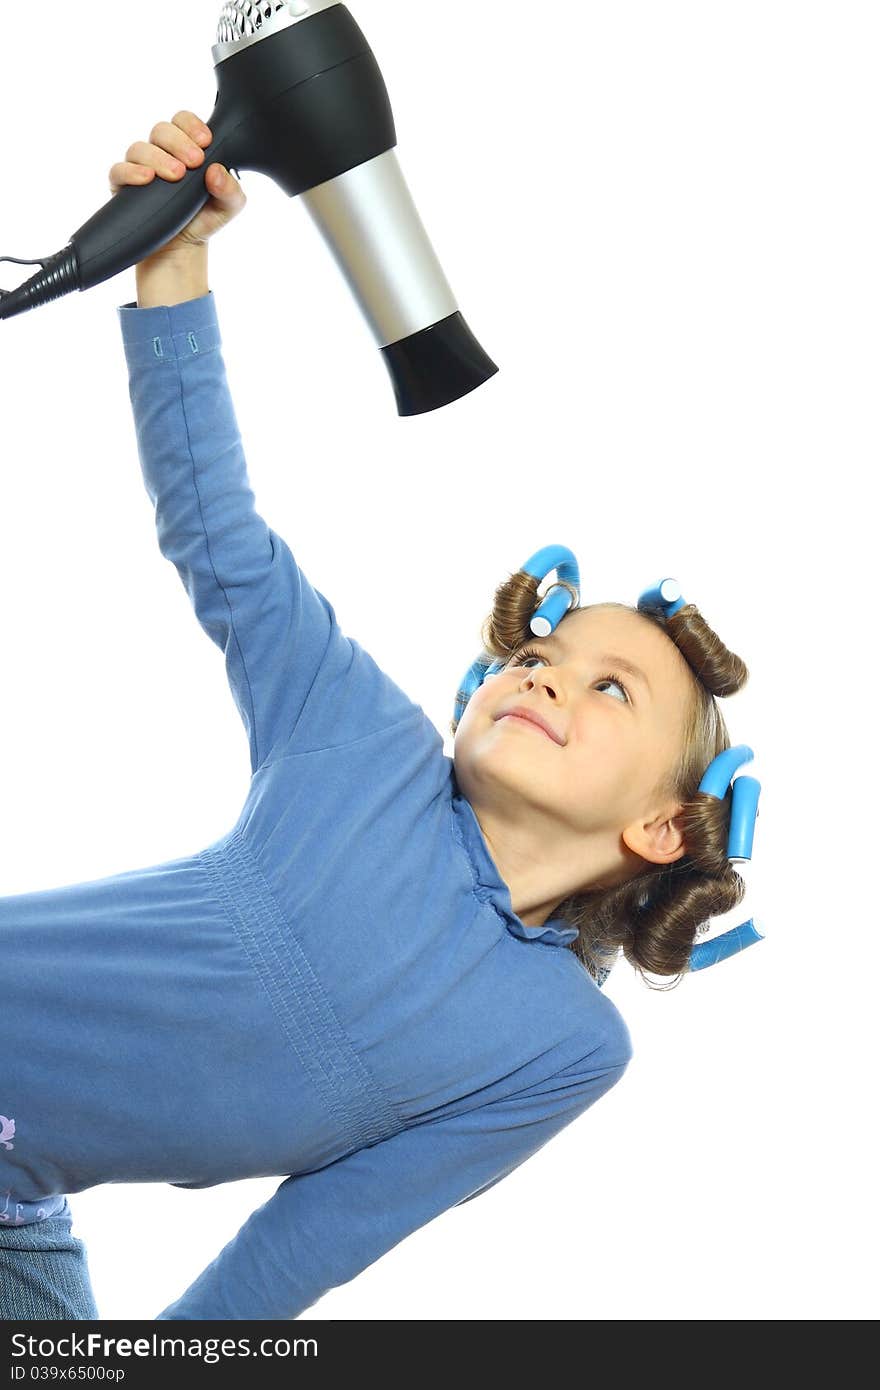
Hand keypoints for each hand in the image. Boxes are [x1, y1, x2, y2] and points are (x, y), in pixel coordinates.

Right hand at [109, 110, 246, 261]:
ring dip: (158, 158)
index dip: (192, 125)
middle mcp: (161, 152)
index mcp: (186, 147)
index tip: (206, 142)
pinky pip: (119, 170)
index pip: (183, 121)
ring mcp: (140, 166)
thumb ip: (230, 189)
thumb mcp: (227, 207)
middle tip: (194, 161)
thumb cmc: (203, 219)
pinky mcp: (123, 186)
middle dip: (179, 142)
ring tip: (176, 175)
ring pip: (140, 148)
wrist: (181, 249)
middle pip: (161, 129)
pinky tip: (147, 179)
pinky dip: (131, 172)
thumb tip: (216, 172)